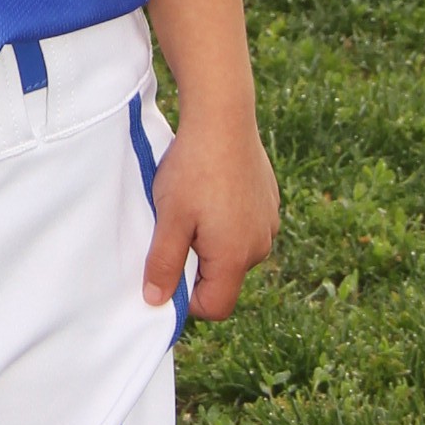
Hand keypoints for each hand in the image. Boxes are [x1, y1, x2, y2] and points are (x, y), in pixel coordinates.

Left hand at [141, 108, 279, 319]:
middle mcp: (260, 246)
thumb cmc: (193, 169)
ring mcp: (268, 223)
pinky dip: (227, 219)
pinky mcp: (269, 203)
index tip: (167, 267)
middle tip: (176, 226)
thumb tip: (155, 301)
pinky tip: (212, 190)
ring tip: (193, 204)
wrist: (223, 118)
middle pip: (225, 278)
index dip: (187, 297)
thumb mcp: (169, 218)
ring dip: (212, 240)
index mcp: (236, 257)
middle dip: (197, 263)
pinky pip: (245, 226)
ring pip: (235, 251)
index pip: (216, 306)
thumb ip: (163, 263)